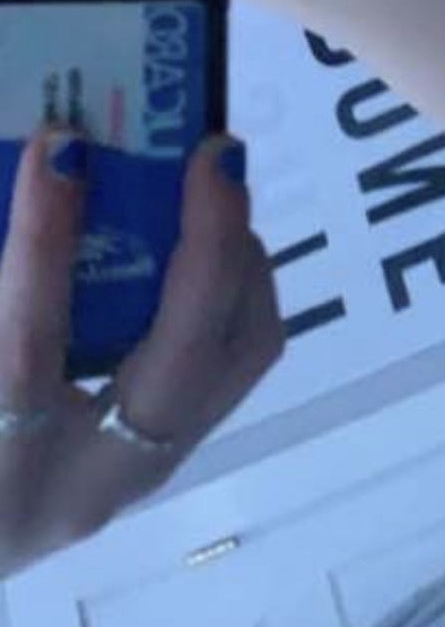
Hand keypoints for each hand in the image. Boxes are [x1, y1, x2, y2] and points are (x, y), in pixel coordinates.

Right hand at [0, 130, 283, 577]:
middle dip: (209, 244)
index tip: (63, 142)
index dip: (44, 241)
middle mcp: (86, 484)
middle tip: (210, 150)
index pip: (25, 349)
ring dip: (238, 261)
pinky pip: (233, 359)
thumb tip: (51, 165)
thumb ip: (4, 293)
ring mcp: (140, 474)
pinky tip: (201, 236)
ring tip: (213, 183)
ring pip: (236, 358)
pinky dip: (232, 287)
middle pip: (181, 359)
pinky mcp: (168, 453)